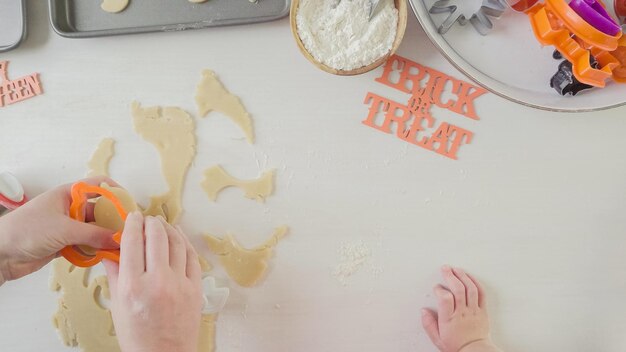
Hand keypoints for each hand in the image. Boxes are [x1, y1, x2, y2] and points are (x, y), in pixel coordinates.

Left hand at [0, 176, 119, 283]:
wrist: (0, 254)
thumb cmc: (25, 231)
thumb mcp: (64, 230)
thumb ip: (94, 235)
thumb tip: (121, 239)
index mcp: (69, 194)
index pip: (98, 185)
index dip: (116, 191)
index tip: (130, 205)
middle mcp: (70, 208)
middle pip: (100, 211)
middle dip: (114, 221)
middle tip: (130, 231)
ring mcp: (67, 226)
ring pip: (94, 230)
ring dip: (105, 238)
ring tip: (120, 247)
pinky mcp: (64, 244)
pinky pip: (86, 245)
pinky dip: (95, 250)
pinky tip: (104, 256)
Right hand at [104, 213, 202, 351]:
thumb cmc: (138, 337)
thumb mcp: (117, 306)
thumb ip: (115, 274)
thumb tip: (111, 250)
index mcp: (133, 286)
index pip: (132, 242)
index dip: (132, 224)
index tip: (132, 217)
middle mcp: (157, 281)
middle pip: (157, 237)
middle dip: (151, 223)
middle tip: (147, 219)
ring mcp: (180, 284)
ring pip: (177, 243)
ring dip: (169, 228)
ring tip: (162, 224)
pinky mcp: (196, 288)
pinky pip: (192, 257)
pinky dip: (185, 243)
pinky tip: (179, 238)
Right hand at [421, 266, 500, 351]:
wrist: (475, 351)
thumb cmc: (457, 346)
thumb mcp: (437, 338)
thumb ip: (429, 324)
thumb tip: (423, 311)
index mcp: (450, 319)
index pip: (445, 299)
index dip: (439, 290)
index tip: (436, 288)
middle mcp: (462, 313)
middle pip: (458, 289)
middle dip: (450, 276)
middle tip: (445, 268)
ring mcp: (473, 310)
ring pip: (470, 288)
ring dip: (462, 276)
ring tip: (456, 269)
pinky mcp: (482, 310)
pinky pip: (481, 293)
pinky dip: (475, 282)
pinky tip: (469, 277)